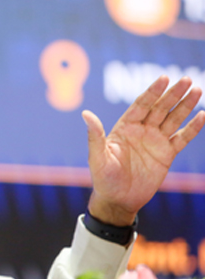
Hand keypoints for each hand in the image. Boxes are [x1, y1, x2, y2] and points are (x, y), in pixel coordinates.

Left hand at [83, 76, 204, 225]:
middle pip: (160, 108)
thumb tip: (85, 113)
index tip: (164, 78)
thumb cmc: (103, 177)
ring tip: (197, 90)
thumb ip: (95, 135)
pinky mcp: (166, 155)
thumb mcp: (97, 156)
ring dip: (185, 105)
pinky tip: (202, 115)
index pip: (141, 104)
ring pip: (173, 119)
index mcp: (125, 127)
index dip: (153, 92)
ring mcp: (155, 141)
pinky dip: (192, 128)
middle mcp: (141, 130)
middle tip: (186, 79)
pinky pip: (182, 138)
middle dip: (173, 94)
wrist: (118, 200)